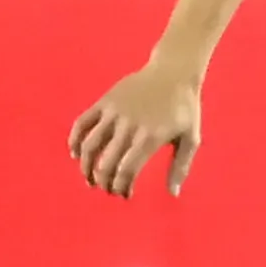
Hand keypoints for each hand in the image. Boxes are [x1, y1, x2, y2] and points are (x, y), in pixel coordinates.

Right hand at [71, 63, 204, 198]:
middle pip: (107, 163)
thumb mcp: (191, 137)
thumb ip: (181, 166)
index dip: (121, 187)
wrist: (175, 71)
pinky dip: (75, 141)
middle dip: (104, 182)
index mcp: (151, 136)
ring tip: (90, 179)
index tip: (124, 195)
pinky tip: (76, 155)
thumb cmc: (185, 108)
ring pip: (90, 146)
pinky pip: (82, 124)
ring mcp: (115, 112)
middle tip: (108, 190)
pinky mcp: (105, 101)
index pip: (127, 171)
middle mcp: (130, 125)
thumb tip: (173, 193)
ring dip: (86, 167)